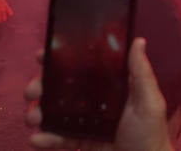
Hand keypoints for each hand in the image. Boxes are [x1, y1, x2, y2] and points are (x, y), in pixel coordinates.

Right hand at [26, 38, 172, 150]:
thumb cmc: (150, 134)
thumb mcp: (149, 103)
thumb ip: (141, 74)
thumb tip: (138, 40)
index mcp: (111, 87)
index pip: (84, 67)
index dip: (62, 59)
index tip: (43, 56)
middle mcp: (95, 101)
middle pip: (62, 89)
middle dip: (41, 87)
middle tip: (31, 91)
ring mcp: (85, 123)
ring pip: (55, 113)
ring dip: (38, 113)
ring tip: (31, 118)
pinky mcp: (81, 142)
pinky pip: (59, 139)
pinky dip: (45, 139)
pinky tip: (35, 140)